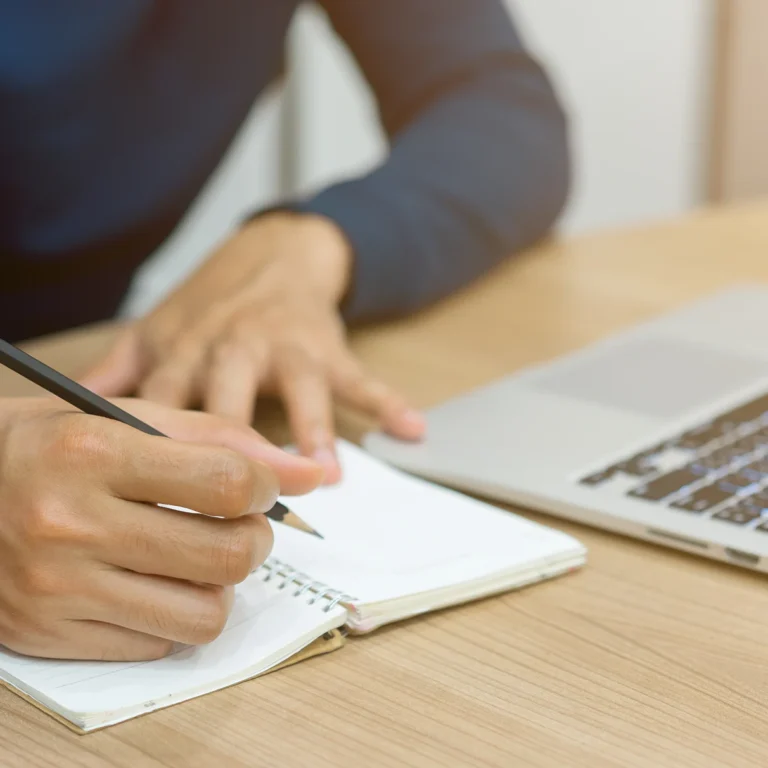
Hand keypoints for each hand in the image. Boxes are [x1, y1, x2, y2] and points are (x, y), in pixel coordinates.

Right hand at [0, 397, 321, 660]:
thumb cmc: (50, 444)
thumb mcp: (126, 416)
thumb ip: (220, 438)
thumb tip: (307, 473)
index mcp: (93, 454)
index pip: (226, 482)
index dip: (266, 485)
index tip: (262, 485)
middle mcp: (71, 525)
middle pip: (226, 555)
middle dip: (255, 539)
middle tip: (239, 524)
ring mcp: (58, 588)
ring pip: (203, 614)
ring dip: (222, 585)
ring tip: (202, 557)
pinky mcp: (50, 634)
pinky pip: (159, 642)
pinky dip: (175, 613)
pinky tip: (154, 581)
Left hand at [81, 213, 424, 482]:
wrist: (273, 253)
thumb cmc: (212, 304)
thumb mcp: (155, 331)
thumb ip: (116, 373)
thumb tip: (64, 416)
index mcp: (186, 350)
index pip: (167, 405)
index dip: (157, 451)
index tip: (150, 502)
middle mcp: (234, 347)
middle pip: (231, 399)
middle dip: (235, 447)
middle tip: (239, 502)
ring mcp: (287, 347)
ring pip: (300, 389)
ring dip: (314, 430)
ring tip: (327, 475)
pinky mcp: (329, 348)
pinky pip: (362, 377)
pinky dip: (389, 402)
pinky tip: (413, 429)